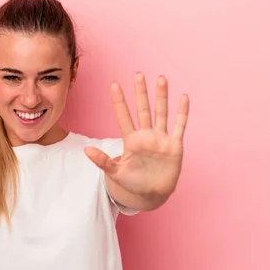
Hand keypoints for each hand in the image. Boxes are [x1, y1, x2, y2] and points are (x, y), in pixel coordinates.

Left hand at [85, 72, 189, 199]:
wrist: (152, 194)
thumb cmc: (133, 184)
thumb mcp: (115, 173)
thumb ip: (102, 161)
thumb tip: (86, 150)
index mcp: (131, 140)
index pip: (123, 116)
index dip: (119, 101)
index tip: (114, 85)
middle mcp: (146, 135)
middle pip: (143, 109)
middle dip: (140, 93)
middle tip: (138, 75)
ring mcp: (161, 138)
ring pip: (161, 113)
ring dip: (161, 96)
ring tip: (161, 79)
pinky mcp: (174, 145)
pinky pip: (179, 125)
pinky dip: (182, 112)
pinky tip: (183, 97)